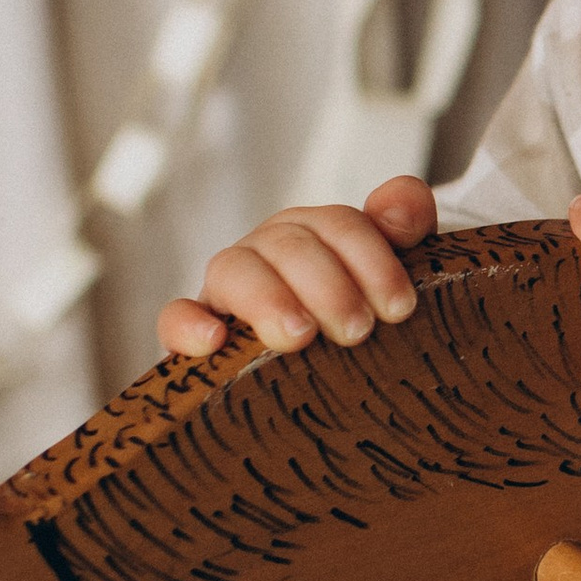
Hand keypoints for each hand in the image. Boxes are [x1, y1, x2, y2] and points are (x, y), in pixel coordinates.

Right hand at [157, 174, 434, 360]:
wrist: (327, 381)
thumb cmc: (361, 318)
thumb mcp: (391, 274)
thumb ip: (404, 227)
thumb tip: (404, 199)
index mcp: (316, 233)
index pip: (339, 226)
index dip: (371, 261)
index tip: (399, 308)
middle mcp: (269, 251)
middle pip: (289, 245)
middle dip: (328, 286)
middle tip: (357, 331)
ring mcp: (227, 289)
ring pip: (233, 270)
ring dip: (267, 299)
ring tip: (299, 336)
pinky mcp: (195, 330)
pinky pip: (175, 317)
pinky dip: (188, 325)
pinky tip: (213, 343)